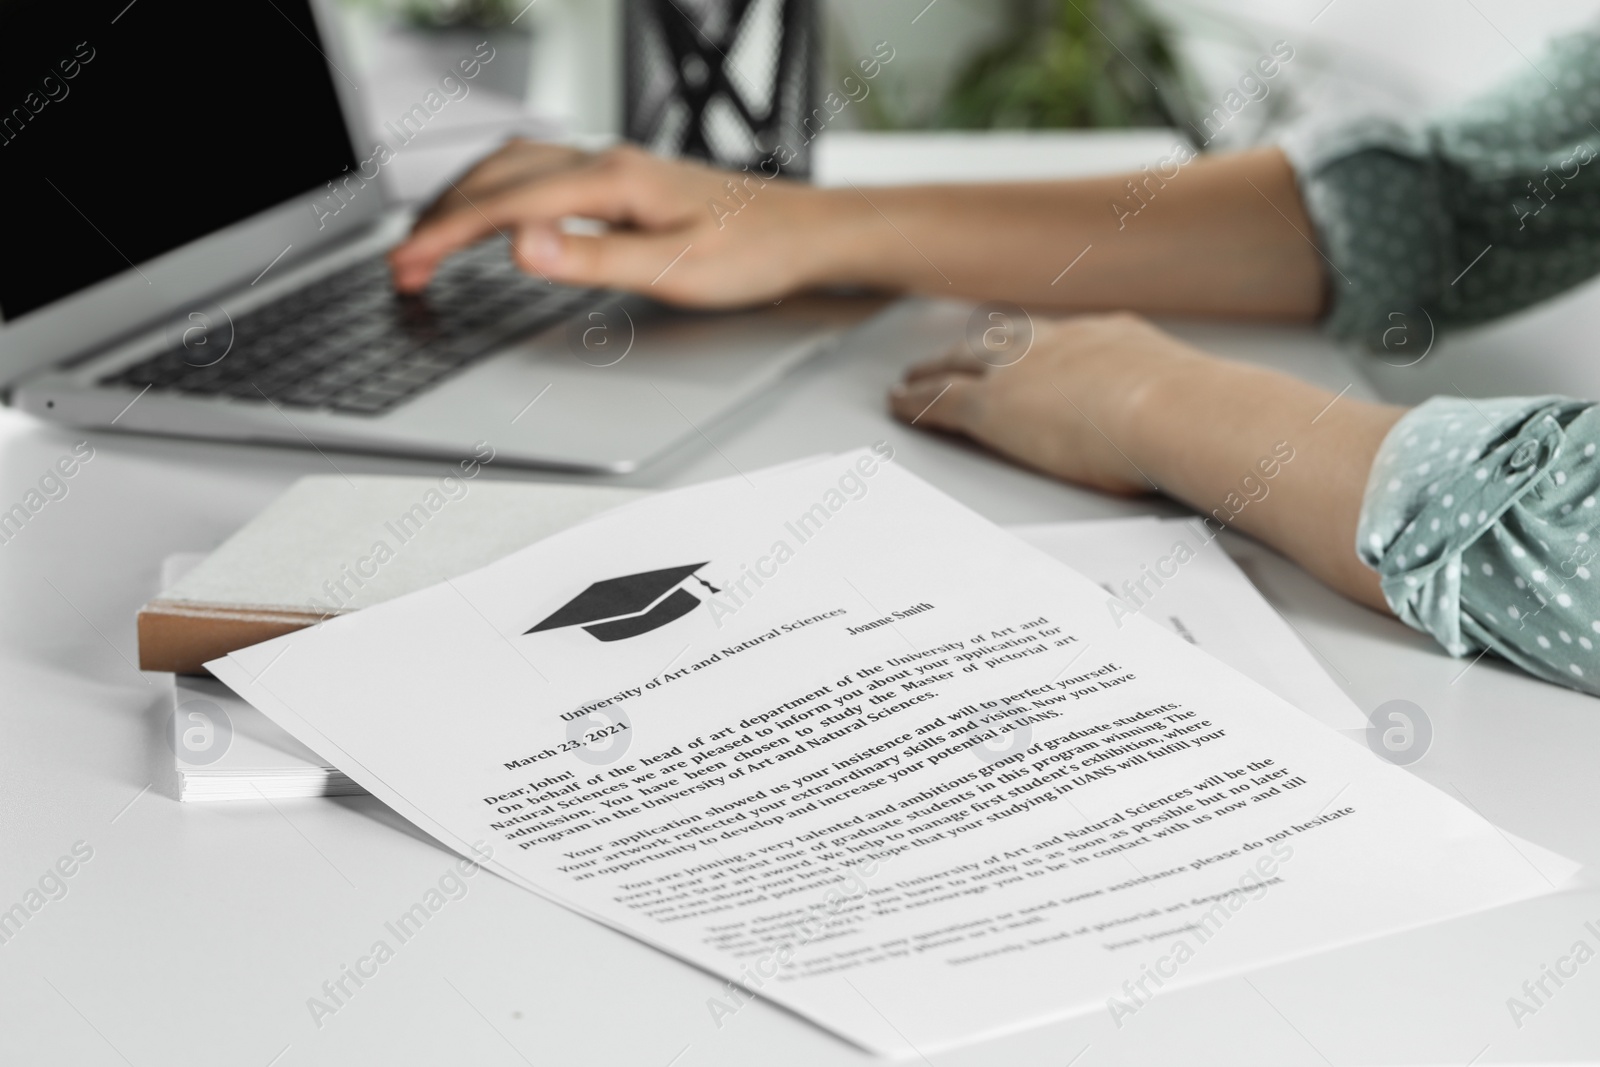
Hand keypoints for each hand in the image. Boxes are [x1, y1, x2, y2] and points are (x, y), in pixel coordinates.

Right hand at [389, 140, 831, 306]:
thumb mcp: (674, 271)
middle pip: (496, 176)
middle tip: (401, 264)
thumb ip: (592, 260)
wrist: (806, 233)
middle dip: (439, 218)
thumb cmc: (754, 253)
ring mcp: (613, 166)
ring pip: (512, 166)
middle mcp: (606, 161)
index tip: (406, 265)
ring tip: (428, 238)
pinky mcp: (622, 179)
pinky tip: (494, 214)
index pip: (505, 205)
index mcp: (612, 179)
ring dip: (462, 198)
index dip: (446, 236)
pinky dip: (496, 192)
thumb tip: (520, 246)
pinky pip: (538, 172)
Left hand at [888, 313, 1204, 495]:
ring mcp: (1021, 371)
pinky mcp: (991, 406)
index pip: (1059, 338)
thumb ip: (1182, 409)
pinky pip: (938, 400)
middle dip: (972, 350)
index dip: (1033, 345)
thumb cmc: (1195, 415)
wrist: (1172, 410)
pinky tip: (898, 403)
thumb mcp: (1190, 400)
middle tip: (949, 356)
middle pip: (1000, 340)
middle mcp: (1058, 344)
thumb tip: (1208, 426)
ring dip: (933, 369)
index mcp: (1108, 339)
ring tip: (911, 378)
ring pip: (960, 363)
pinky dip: (914, 401)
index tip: (1023, 348)